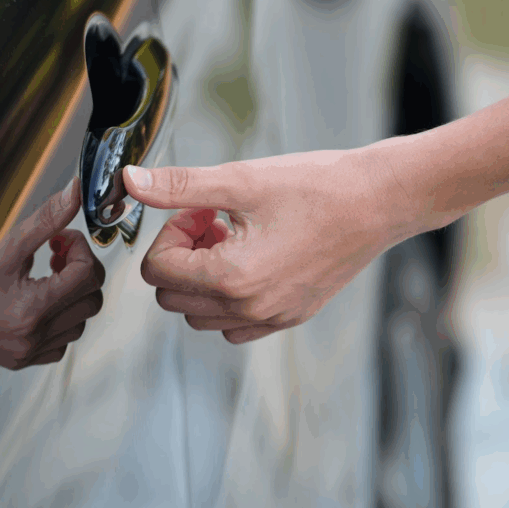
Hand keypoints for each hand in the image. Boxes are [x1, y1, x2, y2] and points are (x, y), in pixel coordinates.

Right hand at [0, 177, 105, 368]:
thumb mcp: (8, 250)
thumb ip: (45, 221)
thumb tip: (74, 191)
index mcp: (34, 306)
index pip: (87, 273)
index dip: (80, 249)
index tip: (59, 241)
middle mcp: (41, 332)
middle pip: (94, 295)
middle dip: (81, 269)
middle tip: (57, 257)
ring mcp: (42, 348)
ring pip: (85, 316)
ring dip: (75, 292)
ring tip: (48, 278)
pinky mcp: (39, 358)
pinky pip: (69, 335)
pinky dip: (64, 316)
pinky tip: (42, 304)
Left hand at [122, 150, 398, 343]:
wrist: (379, 202)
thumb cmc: (317, 187)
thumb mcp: (239, 180)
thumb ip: (178, 187)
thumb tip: (129, 183)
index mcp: (231, 278)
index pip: (158, 270)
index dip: (170, 233)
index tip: (200, 209)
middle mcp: (249, 308)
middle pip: (173, 296)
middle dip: (182, 256)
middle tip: (213, 221)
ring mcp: (271, 318)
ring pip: (200, 315)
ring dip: (203, 278)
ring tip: (233, 240)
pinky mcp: (290, 317)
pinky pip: (236, 326)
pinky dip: (229, 299)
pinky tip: (252, 261)